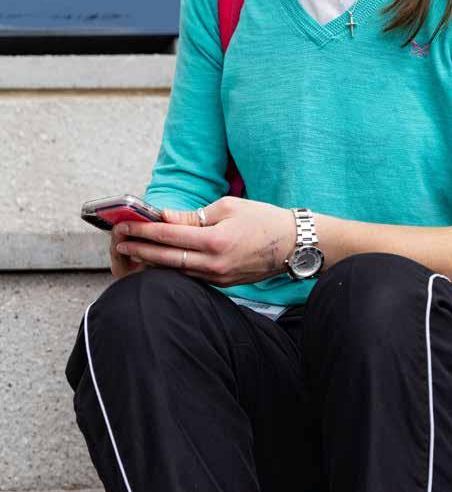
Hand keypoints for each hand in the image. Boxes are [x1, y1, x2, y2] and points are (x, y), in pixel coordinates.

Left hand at [112, 196, 296, 286]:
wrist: (292, 245)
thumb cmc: (262, 219)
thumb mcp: (228, 207)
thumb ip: (193, 216)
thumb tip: (164, 218)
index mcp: (215, 241)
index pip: (169, 236)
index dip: (143, 230)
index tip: (125, 224)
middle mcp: (213, 264)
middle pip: (166, 259)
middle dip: (139, 249)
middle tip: (119, 241)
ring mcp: (217, 278)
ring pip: (175, 271)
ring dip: (151, 262)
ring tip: (131, 251)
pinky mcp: (221, 284)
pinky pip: (190, 277)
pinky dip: (171, 269)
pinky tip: (158, 262)